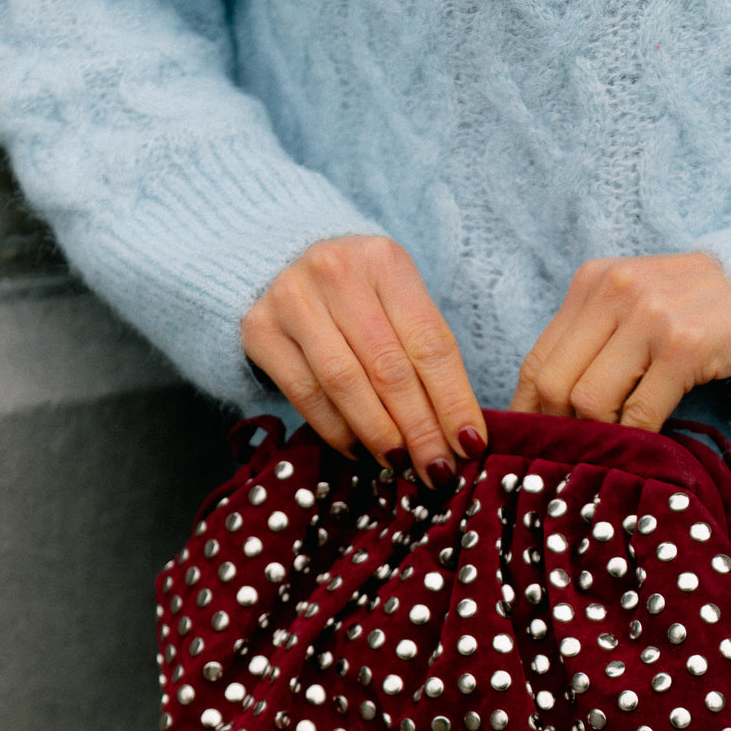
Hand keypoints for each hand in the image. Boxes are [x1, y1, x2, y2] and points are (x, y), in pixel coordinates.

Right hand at [241, 235, 485, 486]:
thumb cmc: (358, 298)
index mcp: (384, 260)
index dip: (453, 401)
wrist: (279, 269)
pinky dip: (337, 430)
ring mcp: (291, 298)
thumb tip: (460, 436)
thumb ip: (425, 357)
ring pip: (344, 383)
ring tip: (401, 465)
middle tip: (437, 470)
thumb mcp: (398, 305)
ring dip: (379, 434)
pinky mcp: (259, 330)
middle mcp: (335, 271)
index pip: (429, 343)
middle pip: (389, 367)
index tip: (470, 446)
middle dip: (420, 428)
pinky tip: (360, 450)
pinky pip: (306, 394)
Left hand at [511, 251, 730, 429]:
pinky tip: (642, 445)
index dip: (524, 410)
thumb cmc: (691, 309)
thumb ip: (591, 342)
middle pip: (554, 383)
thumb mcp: (632, 307)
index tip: (525, 443)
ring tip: (610, 448)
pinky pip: (639, 412)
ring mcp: (650, 317)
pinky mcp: (683, 346)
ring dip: (597, 435)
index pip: (536, 359)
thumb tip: (543, 405)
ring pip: (590, 400)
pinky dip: (634, 438)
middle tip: (569, 455)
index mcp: (592, 282)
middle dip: (557, 429)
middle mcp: (615, 291)